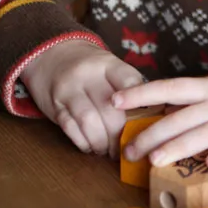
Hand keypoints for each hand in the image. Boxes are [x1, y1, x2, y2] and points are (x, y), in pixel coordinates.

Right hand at [21, 40, 145, 157]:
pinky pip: (70, 128)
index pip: (129, 82)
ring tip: (109, 151)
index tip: (146, 123)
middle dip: (120, 133)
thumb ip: (130, 88)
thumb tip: (155, 117)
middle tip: (127, 147)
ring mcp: (68, 90)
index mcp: (108, 65)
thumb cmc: (92, 69)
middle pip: (109, 108)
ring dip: (101, 142)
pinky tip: (92, 148)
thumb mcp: (111, 68)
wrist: (52, 56)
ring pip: (88, 121)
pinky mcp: (55, 105)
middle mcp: (87, 76)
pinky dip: (83, 142)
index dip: (140, 104)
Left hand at [114, 47, 207, 169]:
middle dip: (152, 135)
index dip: (141, 94)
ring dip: (179, 147)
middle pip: (180, 119)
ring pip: (205, 134)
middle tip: (128, 151)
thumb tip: (172, 109)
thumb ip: (202, 95)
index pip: (169, 89)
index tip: (115, 101)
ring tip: (155, 161)